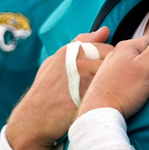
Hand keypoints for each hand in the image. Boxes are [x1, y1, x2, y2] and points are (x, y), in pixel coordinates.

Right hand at [6, 27, 112, 149]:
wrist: (34, 120)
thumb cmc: (45, 90)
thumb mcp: (56, 61)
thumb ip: (80, 43)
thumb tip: (105, 30)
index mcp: (70, 52)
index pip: (105, 49)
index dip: (109, 60)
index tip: (106, 70)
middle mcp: (77, 63)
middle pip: (111, 62)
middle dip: (114, 71)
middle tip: (111, 83)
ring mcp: (83, 81)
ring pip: (111, 78)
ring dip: (114, 85)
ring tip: (109, 93)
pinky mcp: (87, 98)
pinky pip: (108, 93)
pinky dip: (110, 98)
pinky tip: (105, 103)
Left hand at [78, 15, 148, 118]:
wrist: (99, 113)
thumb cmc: (124, 90)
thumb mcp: (148, 65)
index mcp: (127, 46)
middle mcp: (116, 53)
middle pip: (143, 53)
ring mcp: (110, 67)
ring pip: (134, 65)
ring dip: (144, 72)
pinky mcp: (107, 81)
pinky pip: (126, 76)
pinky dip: (134, 81)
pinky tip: (137, 91)